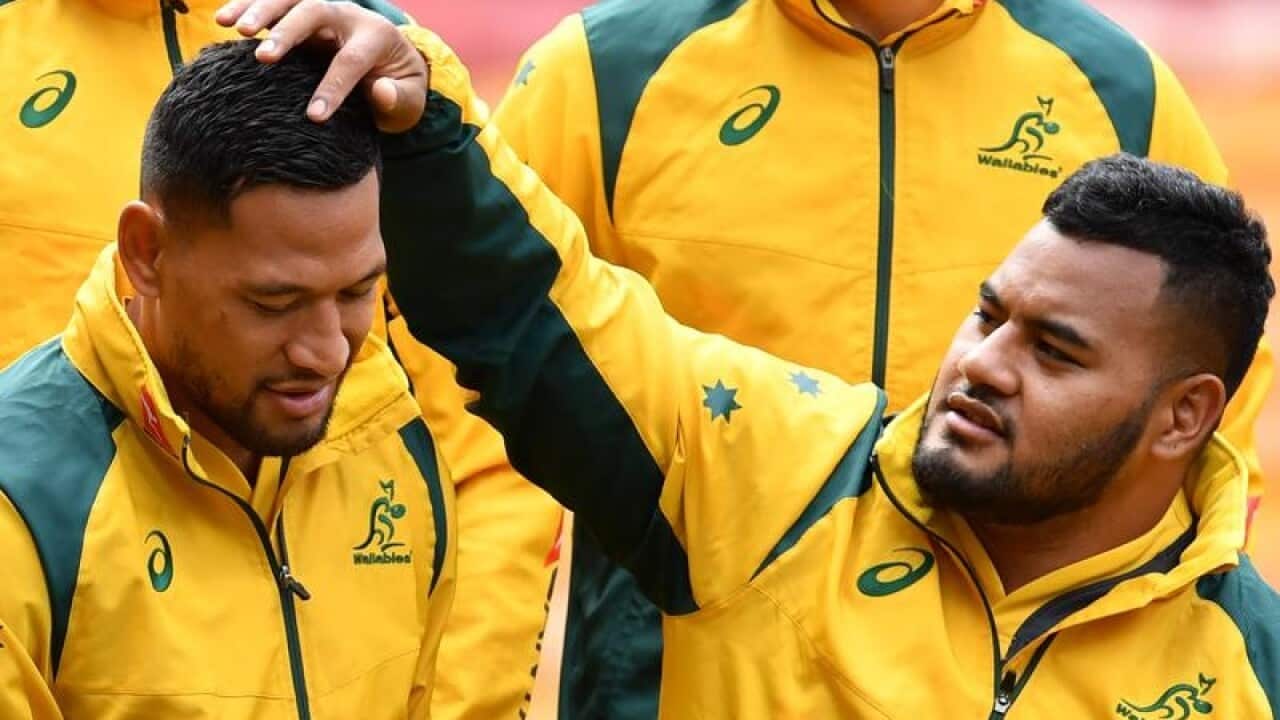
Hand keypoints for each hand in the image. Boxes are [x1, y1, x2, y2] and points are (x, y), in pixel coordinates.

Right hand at [216, 0, 428, 132]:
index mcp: (378, 36)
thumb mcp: (408, 100)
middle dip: (290, 33)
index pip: (352, 59)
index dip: (333, 86)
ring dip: (261, 10)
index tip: (315, 115)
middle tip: (265, 58)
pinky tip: (223, 19)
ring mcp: (325, 10)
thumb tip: (381, 90)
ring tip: (235, 28)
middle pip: (317, 12)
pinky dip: (249, 6)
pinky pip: (276, 3)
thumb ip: (398, 98)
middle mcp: (349, 15)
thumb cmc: (398, 86)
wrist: (394, 62)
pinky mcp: (304, 13)